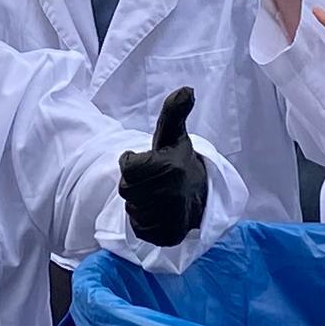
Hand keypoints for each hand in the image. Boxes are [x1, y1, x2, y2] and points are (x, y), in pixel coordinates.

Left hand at [116, 87, 210, 247]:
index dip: (133, 162)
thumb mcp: (173, 135)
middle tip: (152, 180)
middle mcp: (173, 193)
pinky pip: (139, 229)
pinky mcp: (168, 236)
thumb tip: (186, 89)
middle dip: (134, 183)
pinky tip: (158, 212)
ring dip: (139, 203)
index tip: (149, 162)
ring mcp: (172, 217)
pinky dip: (144, 222)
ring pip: (131, 210)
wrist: (199, 195)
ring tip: (157, 195)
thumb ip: (174, 111)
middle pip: (126, 190)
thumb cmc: (177, 160)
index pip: (127, 166)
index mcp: (171, 167)